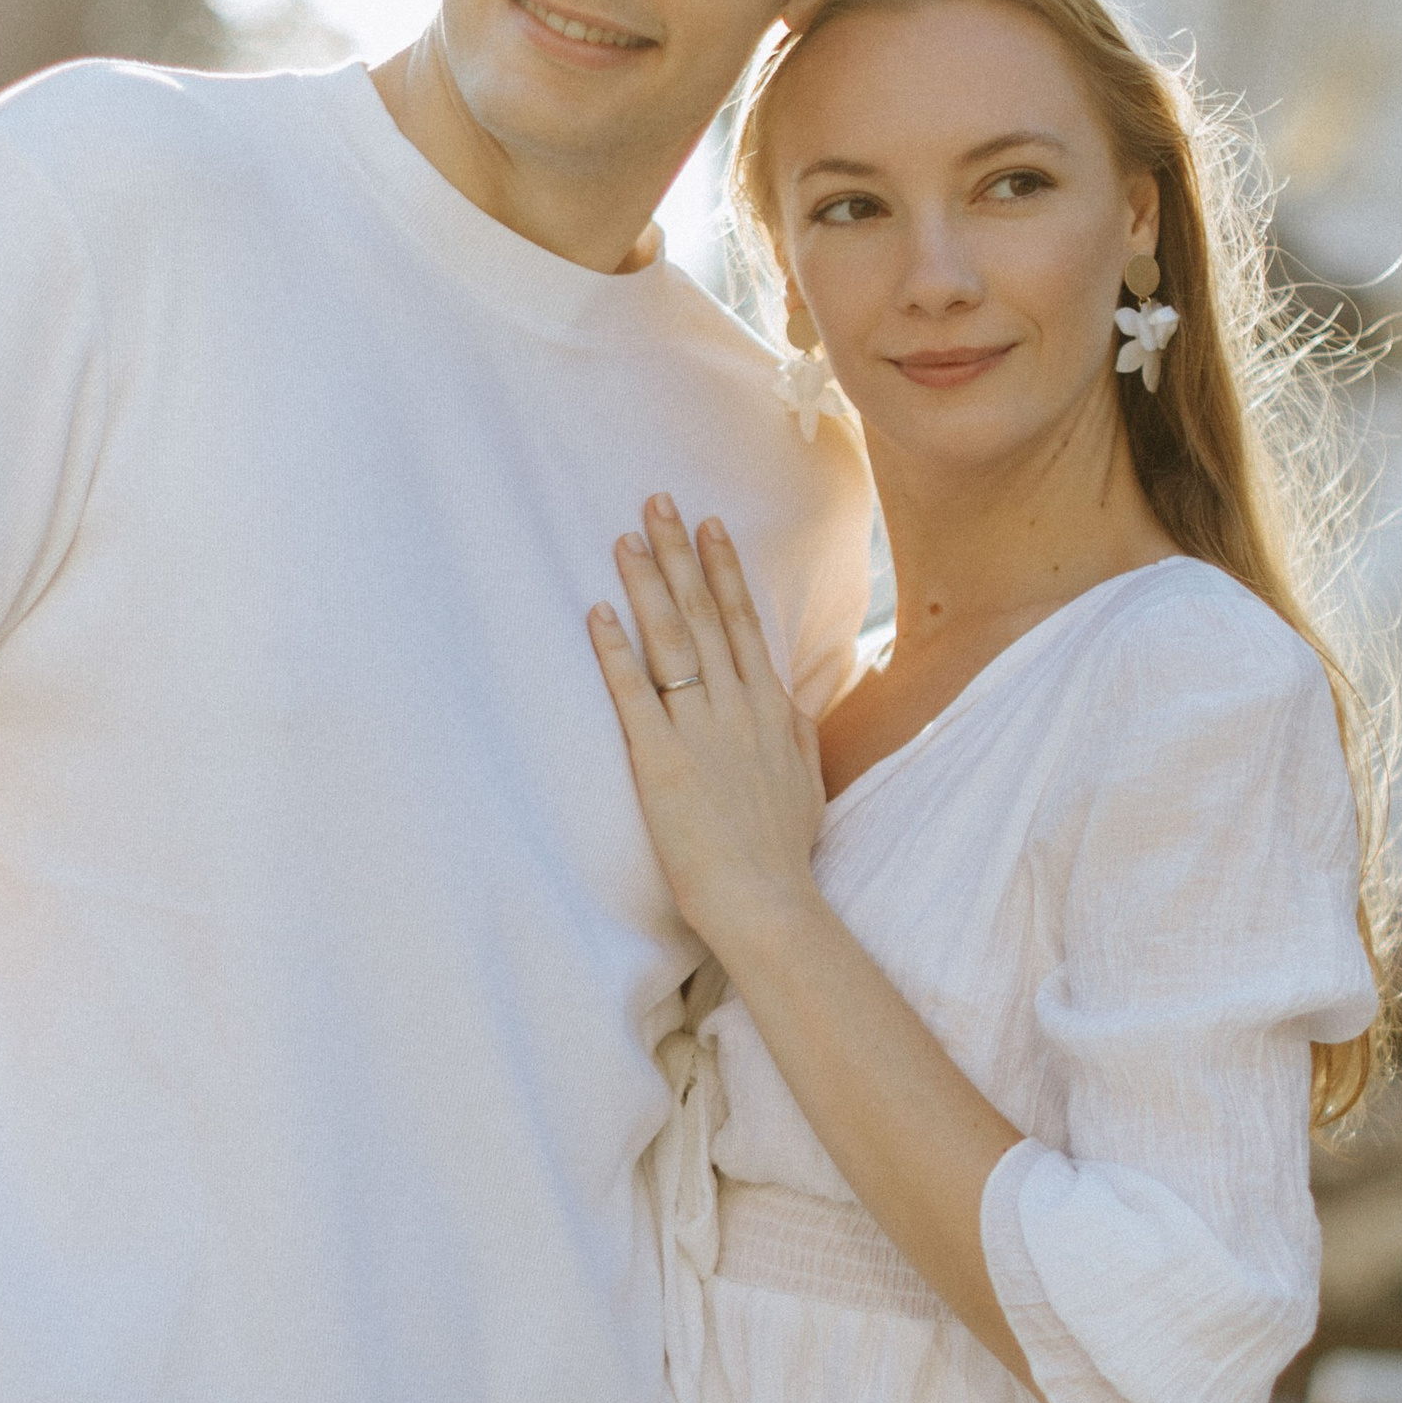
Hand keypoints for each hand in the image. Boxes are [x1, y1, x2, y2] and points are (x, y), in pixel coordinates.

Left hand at [590, 496, 825, 961]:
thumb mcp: (804, 779)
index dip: (723, 570)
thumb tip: (785, 700)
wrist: (768, 901)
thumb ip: (793, 731)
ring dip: (647, 586)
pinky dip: (615, 651)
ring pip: (672, 641)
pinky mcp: (662, 761)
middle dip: (679, 554)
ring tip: (624, 539)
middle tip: (656, 501)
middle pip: (706, 614)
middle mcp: (737, 707)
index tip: (709, 524)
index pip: (744, 622)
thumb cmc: (782, 851)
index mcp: (770, 708)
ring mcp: (700, 731)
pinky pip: (634, 694)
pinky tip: (597, 613)